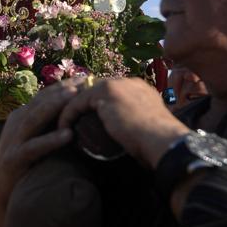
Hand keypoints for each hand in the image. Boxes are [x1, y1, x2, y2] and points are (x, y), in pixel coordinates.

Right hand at [0, 80, 77, 226]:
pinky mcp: (15, 159)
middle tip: (84, 81)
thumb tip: (79, 110)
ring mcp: (15, 140)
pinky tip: (67, 135)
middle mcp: (17, 123)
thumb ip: (50, 124)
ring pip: (35, 118)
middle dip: (62, 89)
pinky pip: (34, 147)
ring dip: (55, 106)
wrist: (0, 190)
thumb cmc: (25, 162)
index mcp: (23, 116)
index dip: (64, 85)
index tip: (86, 78)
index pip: (45, 95)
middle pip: (41, 101)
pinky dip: (50, 140)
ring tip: (74, 96)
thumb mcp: (35, 137)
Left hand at [55, 77, 188, 167]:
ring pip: (82, 94)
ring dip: (70, 110)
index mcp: (139, 88)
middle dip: (78, 103)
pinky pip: (77, 103)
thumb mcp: (147, 126)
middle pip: (93, 89)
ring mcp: (117, 85)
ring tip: (61, 124)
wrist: (164, 141)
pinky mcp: (105, 94)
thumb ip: (136, 121)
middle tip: (66, 119)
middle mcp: (128, 82)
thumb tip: (127, 132)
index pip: (109, 91)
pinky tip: (62, 128)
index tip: (83, 118)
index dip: (94, 104)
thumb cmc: (159, 143)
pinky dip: (67, 115)